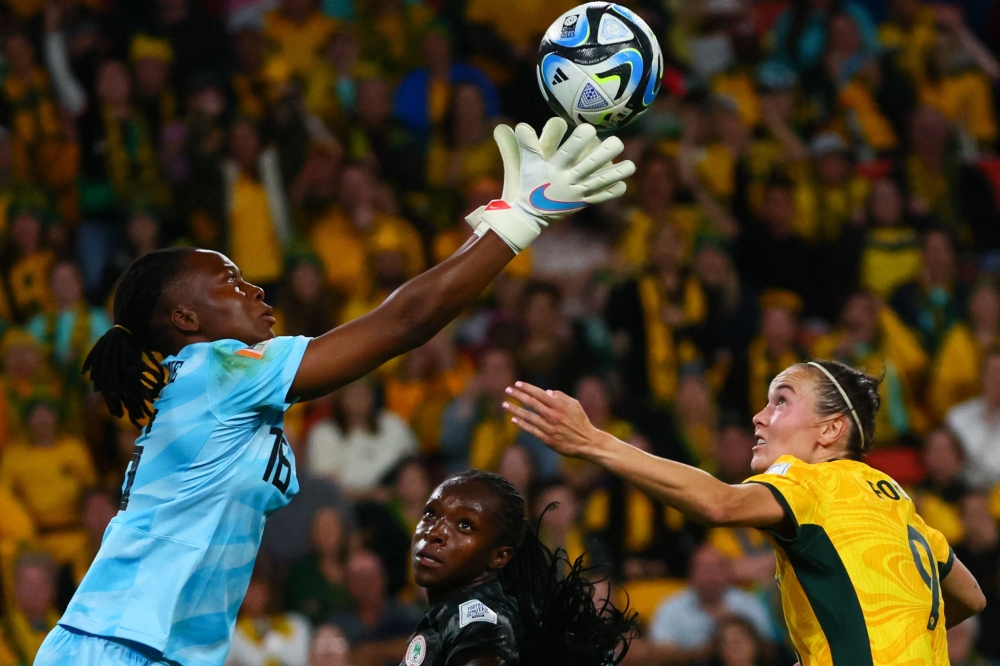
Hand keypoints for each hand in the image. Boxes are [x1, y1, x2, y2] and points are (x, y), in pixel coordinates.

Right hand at [472, 121, 634, 252]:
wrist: (528, 215)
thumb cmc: (528, 183)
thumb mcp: (525, 164)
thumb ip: (527, 144)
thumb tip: (521, 125)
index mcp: (554, 171)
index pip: (567, 155)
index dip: (578, 142)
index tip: (589, 129)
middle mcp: (567, 182)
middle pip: (589, 168)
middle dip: (604, 155)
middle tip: (618, 142)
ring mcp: (576, 195)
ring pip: (599, 184)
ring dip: (616, 175)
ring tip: (631, 165)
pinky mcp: (581, 204)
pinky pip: (599, 198)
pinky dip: (611, 191)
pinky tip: (623, 183)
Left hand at [501, 381, 602, 459]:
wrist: (586, 442)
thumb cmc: (580, 421)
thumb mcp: (574, 404)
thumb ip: (560, 396)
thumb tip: (546, 391)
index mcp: (559, 405)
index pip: (539, 393)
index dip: (527, 388)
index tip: (517, 384)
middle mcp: (552, 415)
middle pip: (531, 403)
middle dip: (517, 395)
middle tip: (507, 390)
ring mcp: (549, 428)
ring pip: (528, 416)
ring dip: (515, 410)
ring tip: (504, 404)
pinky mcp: (547, 439)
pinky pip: (531, 430)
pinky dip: (521, 424)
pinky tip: (513, 419)